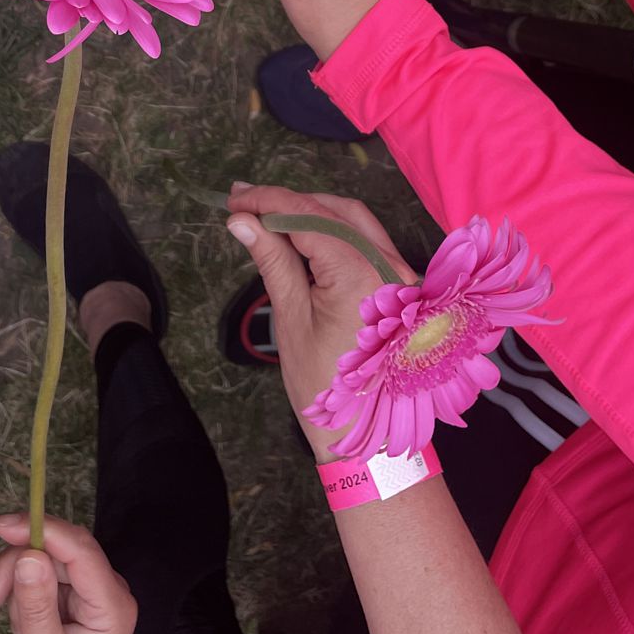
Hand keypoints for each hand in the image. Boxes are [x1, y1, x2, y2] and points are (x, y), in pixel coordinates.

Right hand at [0, 514, 136, 633]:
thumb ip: (37, 608)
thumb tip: (27, 556)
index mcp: (112, 604)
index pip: (80, 549)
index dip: (43, 529)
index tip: (4, 526)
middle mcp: (107, 587)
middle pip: (56, 551)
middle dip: (16, 568)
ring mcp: (91, 588)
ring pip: (43, 559)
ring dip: (15, 586)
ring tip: (11, 625)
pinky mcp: (75, 592)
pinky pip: (42, 575)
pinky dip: (22, 593)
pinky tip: (21, 620)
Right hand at [225, 186, 415, 456]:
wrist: (365, 435)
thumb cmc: (324, 385)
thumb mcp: (291, 320)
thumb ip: (272, 260)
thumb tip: (243, 221)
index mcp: (360, 274)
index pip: (308, 217)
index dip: (268, 202)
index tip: (235, 198)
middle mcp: (388, 265)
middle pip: (332, 210)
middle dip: (286, 201)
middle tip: (244, 202)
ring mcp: (398, 273)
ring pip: (352, 218)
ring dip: (310, 209)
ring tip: (268, 212)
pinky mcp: (397, 281)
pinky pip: (365, 237)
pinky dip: (332, 227)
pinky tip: (302, 232)